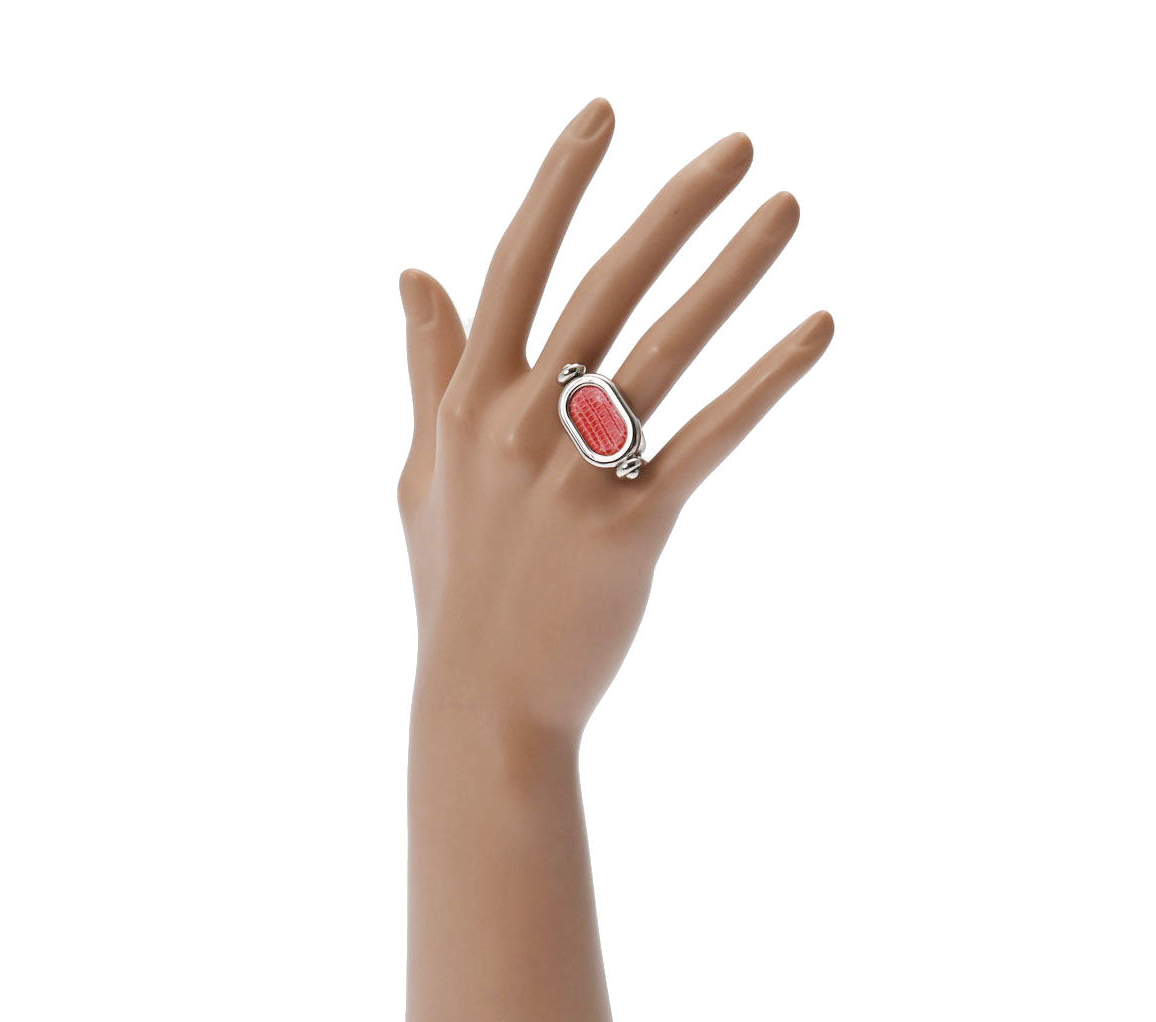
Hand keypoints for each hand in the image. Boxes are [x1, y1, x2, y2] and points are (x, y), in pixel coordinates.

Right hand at [398, 98, 832, 735]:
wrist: (482, 699)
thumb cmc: (454, 586)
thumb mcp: (421, 470)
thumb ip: (426, 368)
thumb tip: (411, 270)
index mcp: (465, 402)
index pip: (514, 265)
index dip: (560, 184)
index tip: (606, 114)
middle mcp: (517, 425)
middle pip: (603, 288)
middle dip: (671, 209)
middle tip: (741, 146)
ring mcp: (574, 476)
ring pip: (662, 349)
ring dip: (731, 271)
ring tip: (788, 208)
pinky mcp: (631, 527)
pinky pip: (708, 438)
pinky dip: (766, 381)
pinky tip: (817, 329)